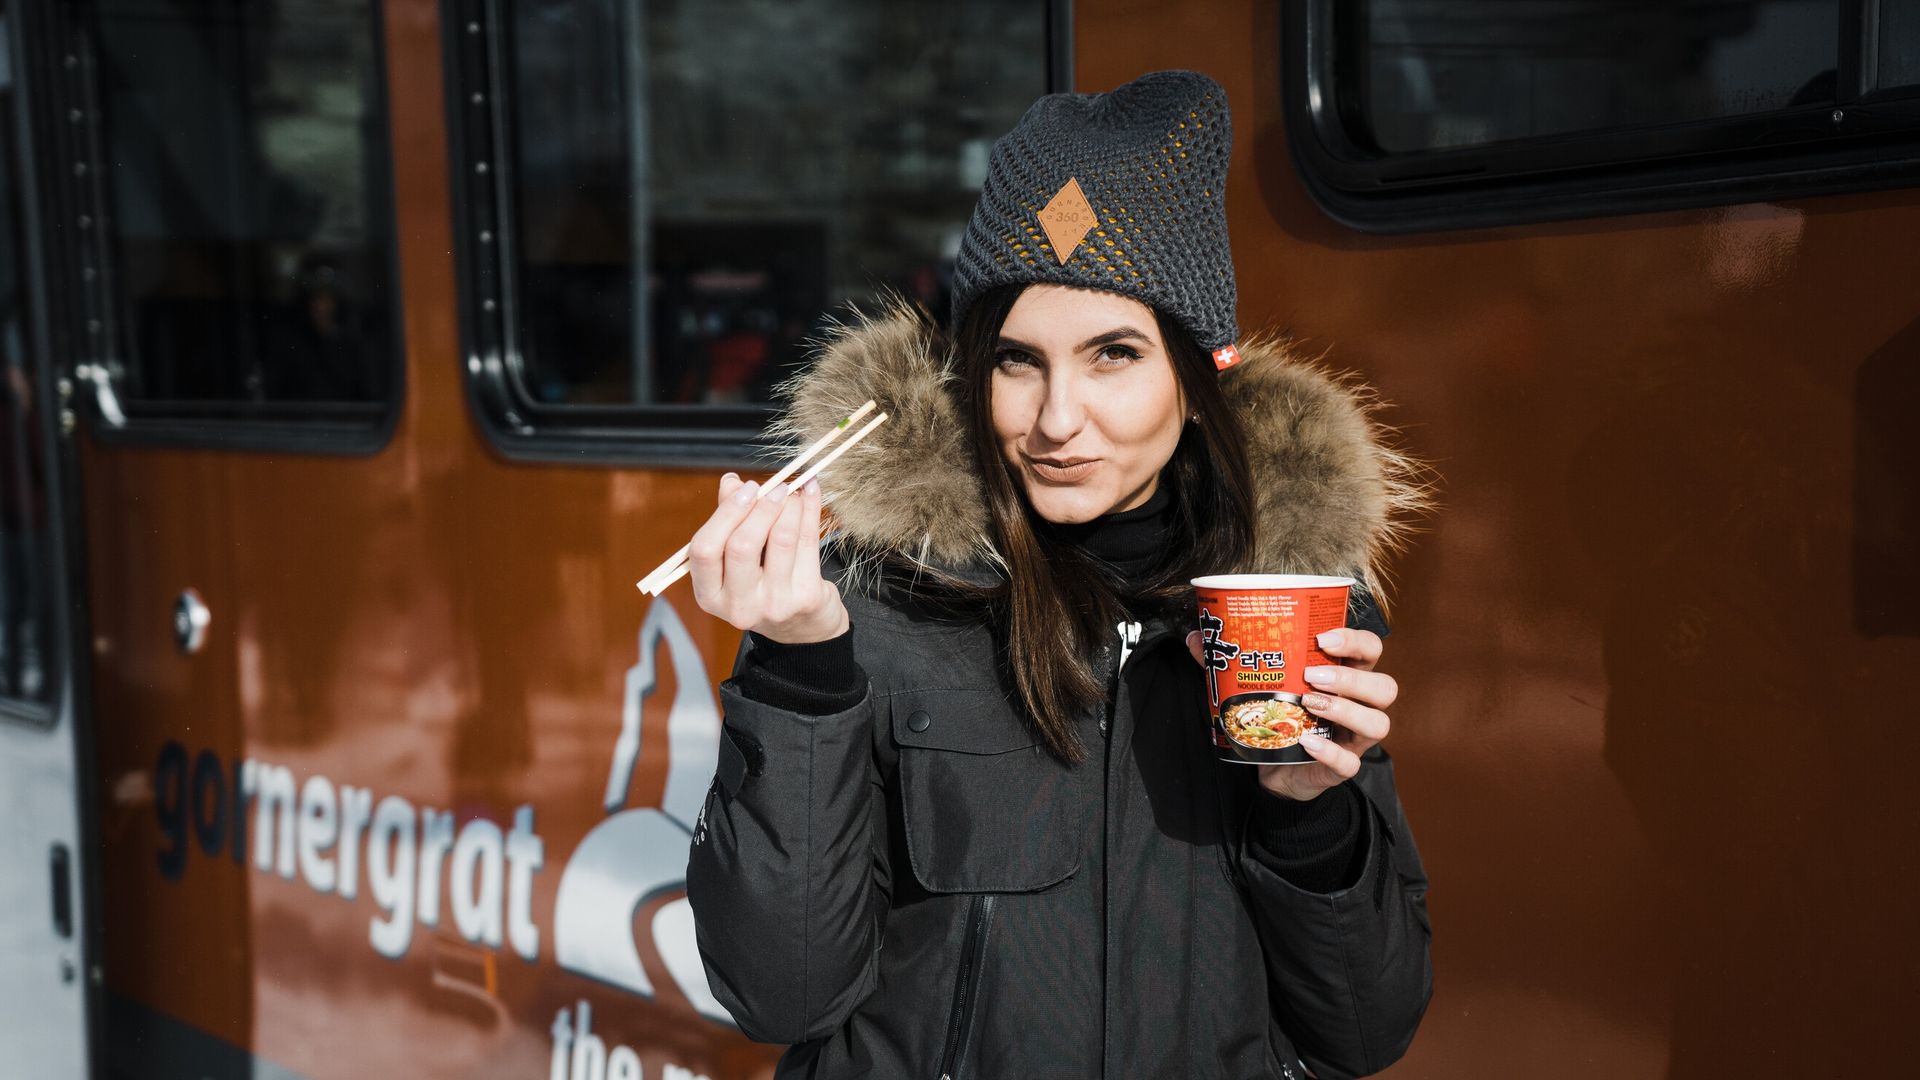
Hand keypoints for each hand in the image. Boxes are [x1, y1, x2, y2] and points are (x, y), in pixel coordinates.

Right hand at [689, 473, 849, 644]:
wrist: (802, 627)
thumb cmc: (762, 583)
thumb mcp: (736, 561)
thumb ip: (729, 520)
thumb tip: (731, 482)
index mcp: (710, 595)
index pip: (705, 550)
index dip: (725, 513)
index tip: (744, 488)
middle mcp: (738, 605)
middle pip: (742, 545)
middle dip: (759, 507)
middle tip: (773, 488)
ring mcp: (773, 604)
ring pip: (780, 540)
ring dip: (788, 506)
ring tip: (791, 492)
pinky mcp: (805, 598)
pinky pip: (809, 542)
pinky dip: (811, 510)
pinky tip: (810, 493)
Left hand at [1185, 627, 1396, 801]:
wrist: (1272, 768)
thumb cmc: (1276, 715)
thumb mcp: (1256, 684)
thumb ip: (1229, 661)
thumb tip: (1197, 637)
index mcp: (1346, 675)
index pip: (1371, 650)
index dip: (1357, 640)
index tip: (1324, 637)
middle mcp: (1359, 705)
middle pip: (1384, 686)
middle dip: (1352, 677)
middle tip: (1313, 675)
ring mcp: (1354, 738)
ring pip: (1378, 723)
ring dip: (1347, 710)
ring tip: (1310, 703)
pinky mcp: (1342, 767)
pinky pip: (1350, 763)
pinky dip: (1331, 752)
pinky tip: (1308, 742)